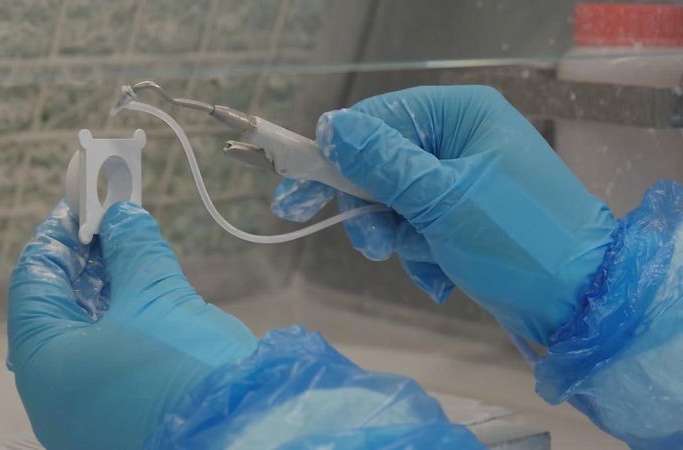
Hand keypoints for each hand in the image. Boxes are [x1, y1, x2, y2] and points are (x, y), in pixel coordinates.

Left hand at [7, 201, 256, 449]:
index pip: (34, 282)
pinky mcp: (120, 419)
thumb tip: (123, 216)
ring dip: (109, 292)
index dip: (58, 236)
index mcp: (44, 363)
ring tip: (136, 254)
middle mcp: (54, 394)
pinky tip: (149, 300)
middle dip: (88, 262)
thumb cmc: (184, 368)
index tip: (82, 203)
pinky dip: (124, 326)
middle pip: (59, 310)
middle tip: (116, 223)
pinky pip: (109, 362)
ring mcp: (86, 412)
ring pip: (87, 337)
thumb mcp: (158, 298)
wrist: (242, 438)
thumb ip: (134, 250)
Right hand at [272, 86, 616, 343]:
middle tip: (370, 243)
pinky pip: (417, 226)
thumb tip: (330, 127)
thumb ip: (381, 163)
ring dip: (400, 236)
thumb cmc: (516, 240)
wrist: (579, 302)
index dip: (335, 155)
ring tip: (425, 259)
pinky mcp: (464, 216)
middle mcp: (460, 140)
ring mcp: (463, 180)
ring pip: (395, 201)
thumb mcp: (441, 199)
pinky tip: (443, 274)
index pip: (378, 120)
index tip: (296, 193)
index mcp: (461, 116)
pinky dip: (421, 252)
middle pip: (382, 163)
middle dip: (374, 208)